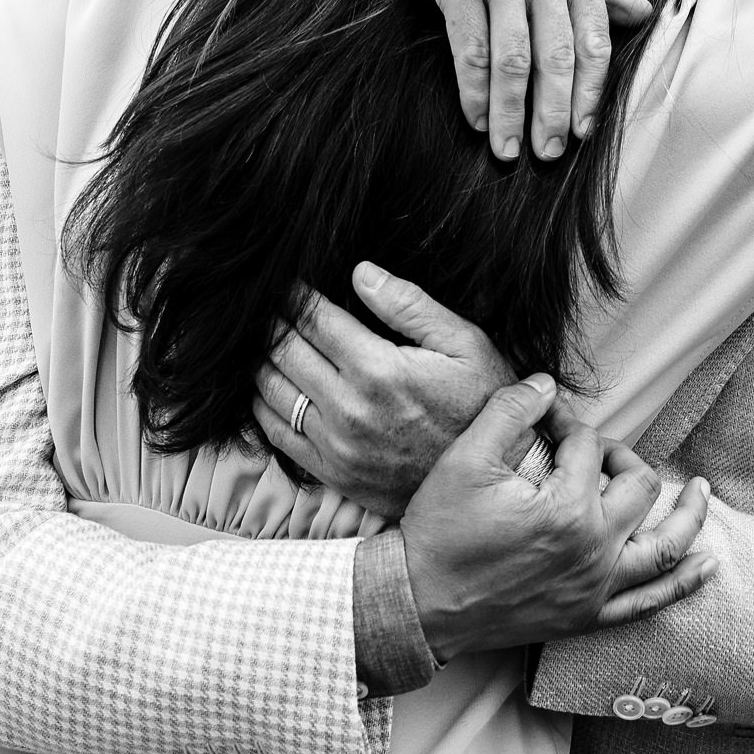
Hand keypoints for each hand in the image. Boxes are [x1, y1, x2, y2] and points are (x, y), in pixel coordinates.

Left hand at [252, 263, 515, 517]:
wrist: (491, 480)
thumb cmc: (482, 404)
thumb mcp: (465, 344)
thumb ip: (409, 305)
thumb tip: (360, 272)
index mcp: (379, 369)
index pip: (313, 318)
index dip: (293, 293)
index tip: (284, 280)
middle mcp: (349, 408)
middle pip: (284, 349)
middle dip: (272, 321)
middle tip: (267, 304)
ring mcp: (336, 444)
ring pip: (271, 389)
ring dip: (262, 358)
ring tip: (266, 339)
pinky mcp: (332, 472)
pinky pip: (277, 432)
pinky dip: (263, 403)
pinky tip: (270, 384)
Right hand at [369, 0, 652, 162]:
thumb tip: (644, 13)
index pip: (594, 40)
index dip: (589, 93)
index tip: (581, 133)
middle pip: (557, 57)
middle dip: (553, 114)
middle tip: (548, 155)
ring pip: (512, 61)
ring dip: (510, 114)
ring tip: (508, 150)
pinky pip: (468, 49)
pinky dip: (472, 91)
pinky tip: (475, 117)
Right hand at [399, 374, 716, 661]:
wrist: (416, 603)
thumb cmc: (438, 532)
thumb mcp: (465, 458)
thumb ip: (510, 409)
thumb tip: (547, 382)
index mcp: (567, 506)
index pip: (587, 446)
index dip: (567, 423)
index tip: (547, 419)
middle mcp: (594, 549)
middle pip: (637, 486)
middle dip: (620, 455)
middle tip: (594, 449)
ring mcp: (595, 587)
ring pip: (665, 547)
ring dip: (689, 516)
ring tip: (702, 490)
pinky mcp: (587, 616)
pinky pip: (649, 603)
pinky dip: (683, 584)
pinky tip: (707, 565)